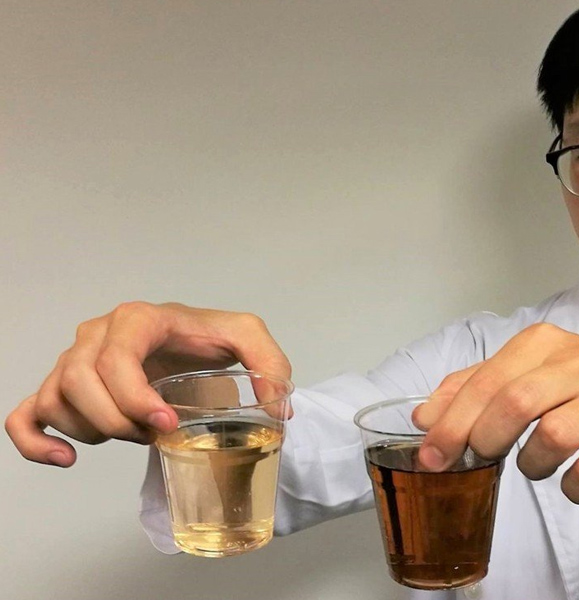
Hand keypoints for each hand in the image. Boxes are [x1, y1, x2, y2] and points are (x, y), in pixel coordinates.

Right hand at [5, 302, 290, 467]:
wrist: (185, 342)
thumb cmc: (207, 339)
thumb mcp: (245, 337)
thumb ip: (270, 363)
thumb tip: (278, 410)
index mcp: (137, 320)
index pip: (115, 357)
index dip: (133, 396)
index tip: (165, 423)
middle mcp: (96, 336)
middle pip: (79, 381)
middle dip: (118, 418)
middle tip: (155, 433)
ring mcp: (73, 361)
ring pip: (56, 399)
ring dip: (92, 429)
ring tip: (132, 435)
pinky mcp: (61, 387)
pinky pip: (27, 413)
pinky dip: (35, 440)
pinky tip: (66, 458)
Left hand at [413, 323, 578, 503]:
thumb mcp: (534, 366)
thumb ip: (477, 385)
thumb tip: (424, 416)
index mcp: (544, 344)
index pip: (486, 380)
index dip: (451, 421)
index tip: (431, 453)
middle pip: (514, 403)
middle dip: (482, 440)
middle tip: (475, 460)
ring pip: (551, 437)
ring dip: (529, 464)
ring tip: (534, 465)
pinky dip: (572, 488)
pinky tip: (572, 482)